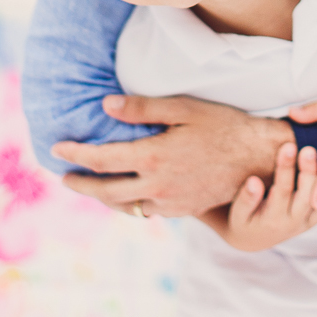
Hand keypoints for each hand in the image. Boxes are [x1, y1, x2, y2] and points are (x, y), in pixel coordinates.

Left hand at [52, 94, 294, 216]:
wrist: (258, 159)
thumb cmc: (222, 125)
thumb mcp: (183, 108)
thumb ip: (142, 109)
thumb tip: (105, 105)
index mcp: (153, 158)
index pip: (101, 160)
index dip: (75, 154)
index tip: (57, 148)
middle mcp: (156, 186)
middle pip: (104, 191)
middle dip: (79, 184)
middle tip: (63, 177)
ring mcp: (170, 203)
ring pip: (124, 205)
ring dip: (102, 196)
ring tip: (90, 185)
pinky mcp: (182, 211)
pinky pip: (146, 210)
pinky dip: (129, 202)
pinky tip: (127, 191)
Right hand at [201, 143, 316, 250]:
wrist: (256, 239)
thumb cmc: (244, 221)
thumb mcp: (238, 215)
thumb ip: (246, 200)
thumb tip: (253, 181)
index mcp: (274, 221)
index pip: (282, 191)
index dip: (285, 168)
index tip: (288, 146)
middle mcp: (295, 223)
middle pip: (306, 195)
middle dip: (308, 170)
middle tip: (309, 148)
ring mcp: (309, 221)